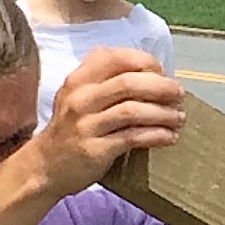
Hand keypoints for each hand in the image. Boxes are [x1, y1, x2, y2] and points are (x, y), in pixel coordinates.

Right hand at [37, 49, 185, 194]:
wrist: (45, 166)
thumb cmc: (71, 128)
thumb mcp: (78, 95)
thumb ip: (105, 78)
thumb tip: (152, 72)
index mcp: (79, 79)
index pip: (118, 58)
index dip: (147, 63)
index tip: (164, 75)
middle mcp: (80, 98)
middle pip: (129, 83)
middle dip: (162, 87)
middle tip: (179, 96)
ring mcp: (86, 124)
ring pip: (133, 111)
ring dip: (163, 113)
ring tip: (179, 118)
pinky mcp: (94, 149)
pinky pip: (132, 137)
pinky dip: (156, 135)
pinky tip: (169, 137)